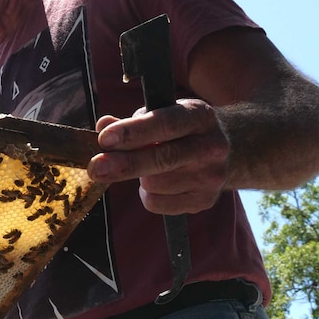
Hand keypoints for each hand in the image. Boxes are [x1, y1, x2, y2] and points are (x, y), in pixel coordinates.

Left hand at [87, 98, 229, 214]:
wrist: (222, 152)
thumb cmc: (179, 130)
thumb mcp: (160, 114)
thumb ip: (130, 122)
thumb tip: (103, 125)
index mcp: (199, 117)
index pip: (164, 124)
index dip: (133, 133)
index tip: (105, 139)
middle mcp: (212, 146)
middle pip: (162, 159)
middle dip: (124, 164)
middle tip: (95, 167)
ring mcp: (212, 177)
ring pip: (154, 184)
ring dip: (140, 177)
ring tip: (149, 167)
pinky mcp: (205, 201)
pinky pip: (158, 204)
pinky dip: (147, 195)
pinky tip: (158, 182)